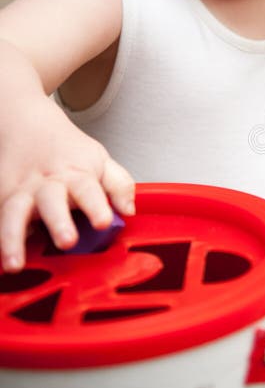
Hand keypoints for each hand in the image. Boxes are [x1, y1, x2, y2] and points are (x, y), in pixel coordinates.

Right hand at [0, 98, 135, 272]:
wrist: (27, 124)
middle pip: (51, 201)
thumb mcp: (100, 160)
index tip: (104, 222)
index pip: (89, 189)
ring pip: (13, 212)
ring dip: (13, 239)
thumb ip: (119, 185)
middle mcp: (47, 184)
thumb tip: (129, 210)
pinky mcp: (1, 198)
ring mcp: (20, 191)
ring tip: (15, 263)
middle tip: (68, 241)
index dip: (97, 207)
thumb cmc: (68, 149)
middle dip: (59, 221)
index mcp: (76, 174)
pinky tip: (0, 258)